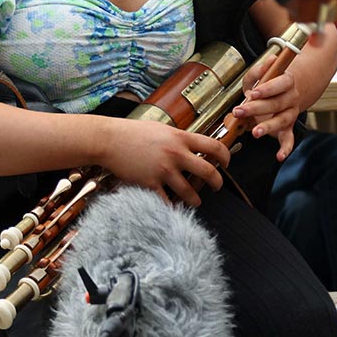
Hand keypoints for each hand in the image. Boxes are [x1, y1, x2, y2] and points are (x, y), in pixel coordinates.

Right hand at [101, 119, 230, 207]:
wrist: (109, 139)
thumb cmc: (134, 132)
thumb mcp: (162, 129)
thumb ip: (179, 138)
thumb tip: (194, 145)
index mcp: (181, 138)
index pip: (214, 147)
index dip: (226, 157)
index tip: (227, 163)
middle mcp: (176, 154)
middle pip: (208, 172)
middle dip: (217, 183)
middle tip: (217, 186)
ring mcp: (163, 170)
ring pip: (190, 192)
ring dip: (196, 199)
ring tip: (196, 200)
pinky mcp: (150, 183)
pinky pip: (167, 201)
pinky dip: (172, 207)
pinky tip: (174, 207)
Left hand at [234, 59, 302, 160]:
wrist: (288, 91)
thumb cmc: (270, 82)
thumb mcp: (262, 73)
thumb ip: (262, 69)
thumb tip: (270, 60)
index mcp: (287, 81)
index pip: (281, 83)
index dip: (268, 89)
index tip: (254, 93)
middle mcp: (291, 98)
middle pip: (277, 104)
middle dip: (257, 108)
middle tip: (240, 111)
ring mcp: (291, 114)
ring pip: (282, 121)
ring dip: (269, 127)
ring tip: (255, 132)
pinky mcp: (288, 127)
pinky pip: (289, 139)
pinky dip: (286, 149)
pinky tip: (279, 156)